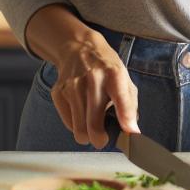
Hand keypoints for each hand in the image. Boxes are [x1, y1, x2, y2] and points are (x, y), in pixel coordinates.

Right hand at [49, 33, 140, 148]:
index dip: (125, 117)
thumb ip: (130, 106)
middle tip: (103, 138)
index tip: (130, 133)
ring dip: (87, 134)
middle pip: (93, 125)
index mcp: (114, 74)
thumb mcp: (125, 80)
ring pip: (79, 130)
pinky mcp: (58, 93)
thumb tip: (131, 131)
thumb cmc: (106, 69)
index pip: (120, 98)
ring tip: (92, 123)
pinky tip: (81, 113)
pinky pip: (68, 124)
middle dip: (100, 140)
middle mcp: (92, 79)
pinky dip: (76, 125)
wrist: (79, 49)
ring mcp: (72, 86)